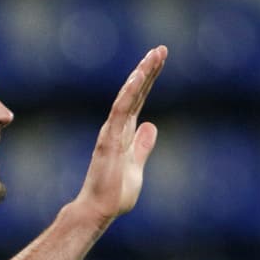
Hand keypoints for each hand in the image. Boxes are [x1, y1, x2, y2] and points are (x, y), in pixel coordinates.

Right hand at [75, 45, 167, 227]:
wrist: (99, 210)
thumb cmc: (114, 192)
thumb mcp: (137, 166)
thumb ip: (143, 146)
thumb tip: (151, 126)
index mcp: (124, 132)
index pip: (138, 100)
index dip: (149, 79)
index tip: (159, 59)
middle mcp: (117, 127)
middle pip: (134, 93)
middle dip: (147, 70)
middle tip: (160, 49)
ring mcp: (111, 132)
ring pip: (127, 97)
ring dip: (140, 76)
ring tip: (152, 56)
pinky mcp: (109, 140)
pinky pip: (119, 112)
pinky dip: (128, 94)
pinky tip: (138, 78)